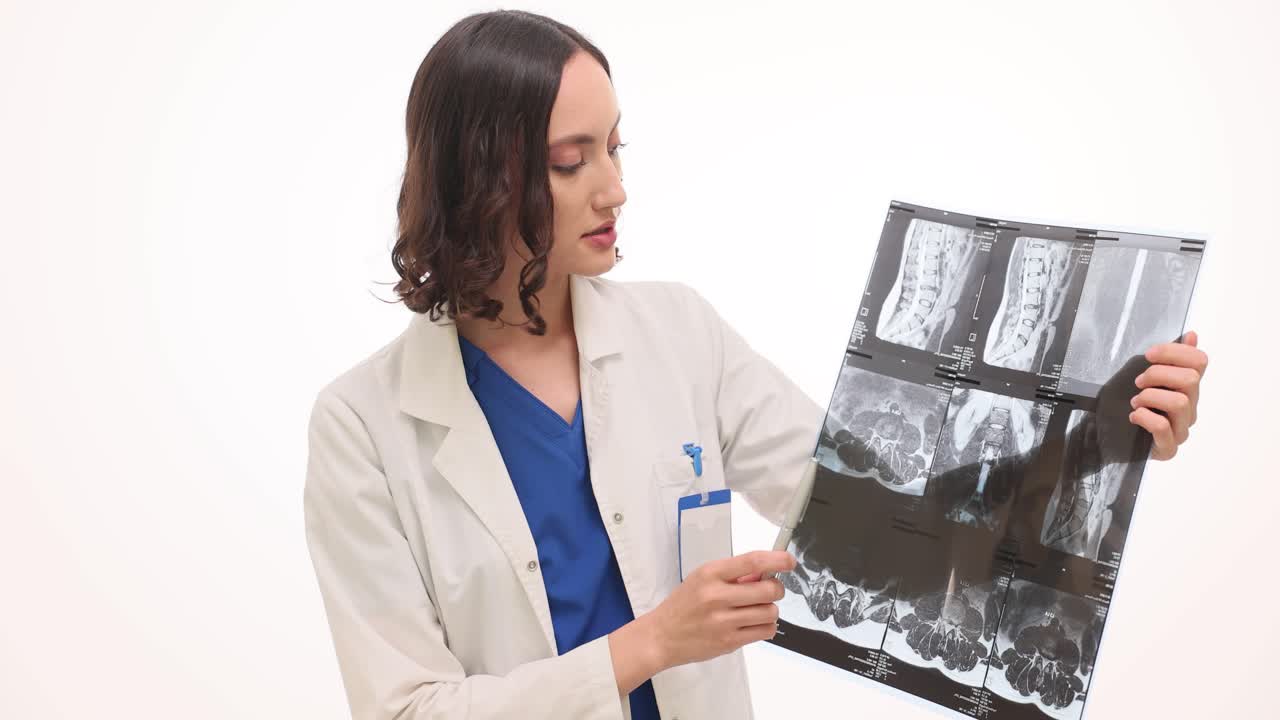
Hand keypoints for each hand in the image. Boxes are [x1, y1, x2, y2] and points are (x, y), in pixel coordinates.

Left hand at [1130, 330, 1208, 459]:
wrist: (1112, 440)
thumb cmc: (1132, 406)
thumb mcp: (1146, 378)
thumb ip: (1169, 359)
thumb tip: (1192, 335)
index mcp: (1187, 388)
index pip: (1200, 361)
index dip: (1175, 352)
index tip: (1149, 355)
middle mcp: (1190, 408)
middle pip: (1190, 379)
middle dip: (1158, 374)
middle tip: (1138, 382)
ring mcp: (1181, 430)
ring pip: (1180, 403)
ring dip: (1151, 397)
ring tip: (1135, 401)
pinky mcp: (1167, 448)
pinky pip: (1163, 428)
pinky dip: (1145, 417)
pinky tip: (1134, 416)